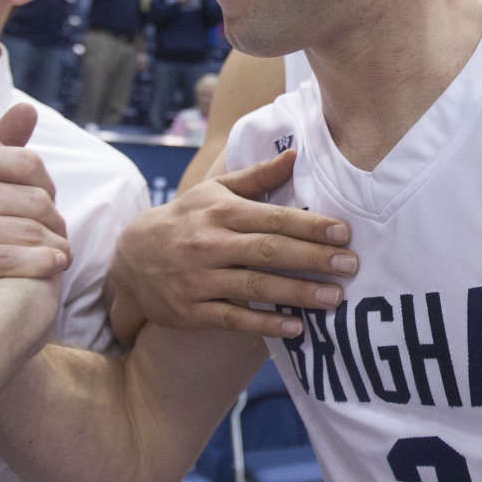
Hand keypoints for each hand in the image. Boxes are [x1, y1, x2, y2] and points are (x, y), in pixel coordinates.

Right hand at [0, 103, 70, 337]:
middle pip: (35, 200)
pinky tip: (52, 267)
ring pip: (28, 231)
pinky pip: (9, 259)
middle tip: (60, 238)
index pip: (28, 163)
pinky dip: (39, 265)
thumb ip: (2, 146)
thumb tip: (26, 108)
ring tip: (61, 255)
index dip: (47, 188)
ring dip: (55, 247)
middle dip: (55, 223)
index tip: (46, 206)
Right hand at [109, 150, 357, 342]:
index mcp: (220, 211)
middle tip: (351, 266)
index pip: (273, 218)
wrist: (130, 258)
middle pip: (269, 252)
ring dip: (297, 294)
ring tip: (334, 298)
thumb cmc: (186, 219)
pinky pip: (234, 319)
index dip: (310, 226)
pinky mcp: (192, 311)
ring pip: (255, 287)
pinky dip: (265, 324)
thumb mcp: (215, 192)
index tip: (344, 233)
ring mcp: (199, 280)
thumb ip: (258, 177)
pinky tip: (296, 327)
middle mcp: (210, 244)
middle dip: (313, 258)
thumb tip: (296, 154)